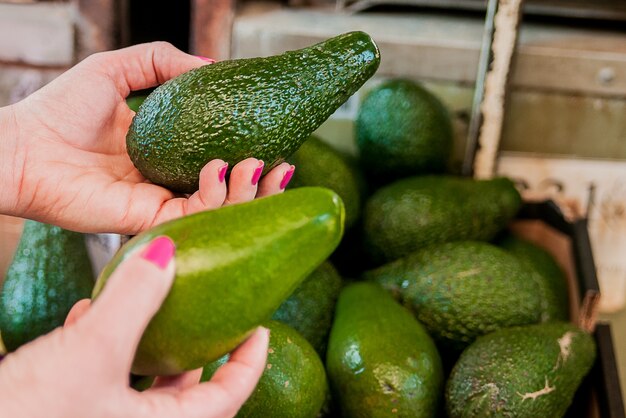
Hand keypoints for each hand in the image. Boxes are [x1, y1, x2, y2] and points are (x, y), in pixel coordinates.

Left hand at [0, 42, 293, 233]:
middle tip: (281, 165)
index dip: (250, 157)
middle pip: (227, 193)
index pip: (219, 161)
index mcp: (164, 153)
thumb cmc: (58, 108)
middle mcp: (166, 182)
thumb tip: (212, 65)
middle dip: (260, 184)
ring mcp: (158, 204)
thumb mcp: (116, 68)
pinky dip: (214, 198)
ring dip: (246, 191)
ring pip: (219, 211)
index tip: (274, 143)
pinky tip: (218, 169)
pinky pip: (194, 217)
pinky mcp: (147, 221)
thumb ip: (162, 61)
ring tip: (255, 165)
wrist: (20, 146)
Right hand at [0, 236, 268, 417]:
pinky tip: (87, 315)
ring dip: (142, 336)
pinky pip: (103, 377)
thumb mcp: (92, 350)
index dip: (250, 359)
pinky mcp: (73, 410)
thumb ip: (133, 298)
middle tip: (206, 303)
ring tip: (142, 300)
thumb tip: (167, 251)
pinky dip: (103, 345)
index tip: (260, 325)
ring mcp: (105, 417)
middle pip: (187, 385)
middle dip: (194, 339)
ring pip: (141, 376)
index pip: (229, 395)